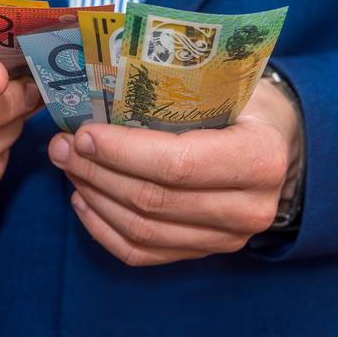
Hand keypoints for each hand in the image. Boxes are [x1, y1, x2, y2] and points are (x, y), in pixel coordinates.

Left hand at [48, 79, 300, 265]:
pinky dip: (103, 230)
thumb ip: (174, 88)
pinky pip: (143, 253)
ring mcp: (226, 238)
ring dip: (94, 197)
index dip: (121, 152)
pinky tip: (82, 201)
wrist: (276, 144)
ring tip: (67, 167)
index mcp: (258, 157)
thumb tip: (97, 84)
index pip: (176, 164)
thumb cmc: (243, 104)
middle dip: (96, 172)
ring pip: (142, 230)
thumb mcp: (223, 83)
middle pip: (152, 200)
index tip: (82, 134)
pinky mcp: (204, 252)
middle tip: (61, 147)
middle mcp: (248, 208)